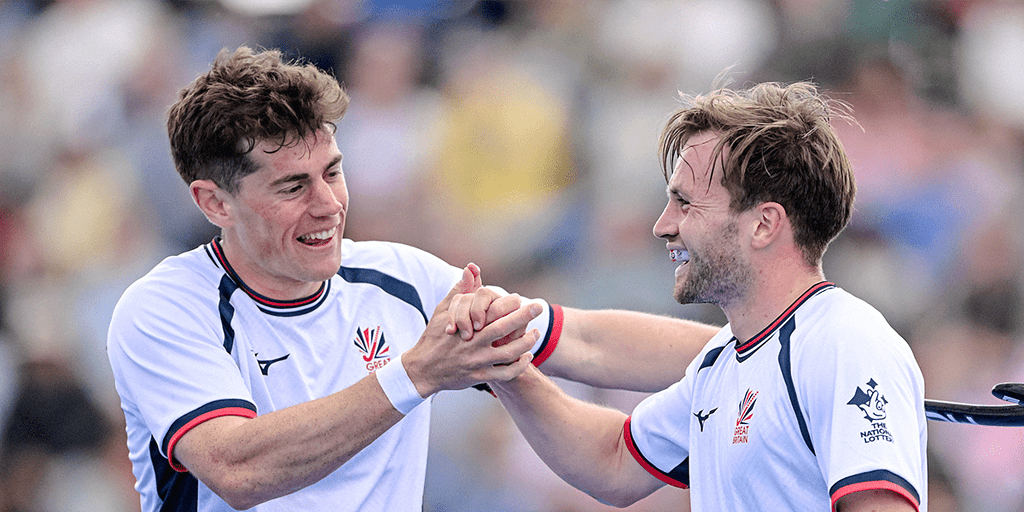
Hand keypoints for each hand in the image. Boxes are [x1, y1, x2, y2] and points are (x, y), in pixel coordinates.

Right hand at [403, 265, 541, 396]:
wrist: (422, 370)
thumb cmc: (434, 337)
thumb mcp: (442, 311)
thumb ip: (459, 291)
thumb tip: (470, 269)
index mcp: (467, 326)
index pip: (493, 312)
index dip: (509, 305)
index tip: (520, 299)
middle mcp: (474, 344)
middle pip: (505, 329)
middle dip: (524, 317)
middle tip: (539, 307)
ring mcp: (478, 362)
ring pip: (510, 353)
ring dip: (526, 343)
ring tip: (535, 333)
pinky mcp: (480, 377)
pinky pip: (506, 373)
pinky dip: (520, 365)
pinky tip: (527, 356)